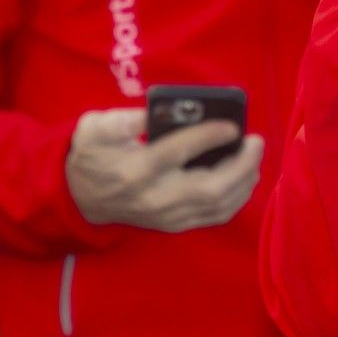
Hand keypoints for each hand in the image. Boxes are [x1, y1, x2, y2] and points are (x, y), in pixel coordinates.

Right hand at [66, 109, 264, 231]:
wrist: (81, 197)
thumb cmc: (93, 155)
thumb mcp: (96, 128)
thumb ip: (125, 120)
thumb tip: (160, 112)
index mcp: (135, 169)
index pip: (177, 152)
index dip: (208, 137)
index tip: (232, 125)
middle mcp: (154, 197)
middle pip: (209, 187)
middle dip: (241, 165)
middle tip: (256, 141)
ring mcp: (167, 216)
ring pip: (218, 205)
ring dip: (244, 181)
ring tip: (254, 156)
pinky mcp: (175, 224)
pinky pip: (215, 216)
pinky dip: (237, 197)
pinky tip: (245, 177)